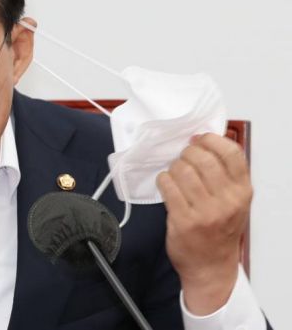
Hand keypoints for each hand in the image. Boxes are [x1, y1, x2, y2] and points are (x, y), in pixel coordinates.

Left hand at [156, 133, 251, 314]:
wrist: (210, 267)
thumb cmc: (220, 231)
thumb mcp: (234, 201)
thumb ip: (225, 174)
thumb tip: (201, 140)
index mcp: (242, 191)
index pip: (231, 152)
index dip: (211, 140)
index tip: (198, 140)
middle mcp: (227, 201)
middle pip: (202, 158)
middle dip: (187, 153)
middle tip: (183, 160)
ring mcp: (205, 211)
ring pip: (182, 169)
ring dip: (173, 167)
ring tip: (175, 175)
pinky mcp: (183, 220)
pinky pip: (167, 185)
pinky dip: (163, 180)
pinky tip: (166, 185)